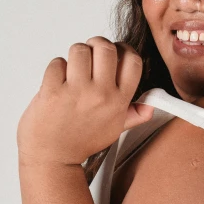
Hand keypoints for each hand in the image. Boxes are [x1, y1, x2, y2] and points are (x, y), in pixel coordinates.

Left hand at [17, 37, 154, 166]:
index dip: (123, 50)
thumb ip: (133, 115)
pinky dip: (56, 69)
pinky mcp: (53, 91)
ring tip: (72, 71)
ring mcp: (76, 92)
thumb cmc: (80, 142)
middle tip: (90, 55)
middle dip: (96, 45)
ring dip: (74, 56)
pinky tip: (57, 83)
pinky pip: (57, 62)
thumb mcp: (113, 130)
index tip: (115, 53)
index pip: (133, 61)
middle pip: (106, 47)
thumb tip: (150, 107)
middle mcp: (101, 95)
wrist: (53, 157)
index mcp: (118, 102)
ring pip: (79, 49)